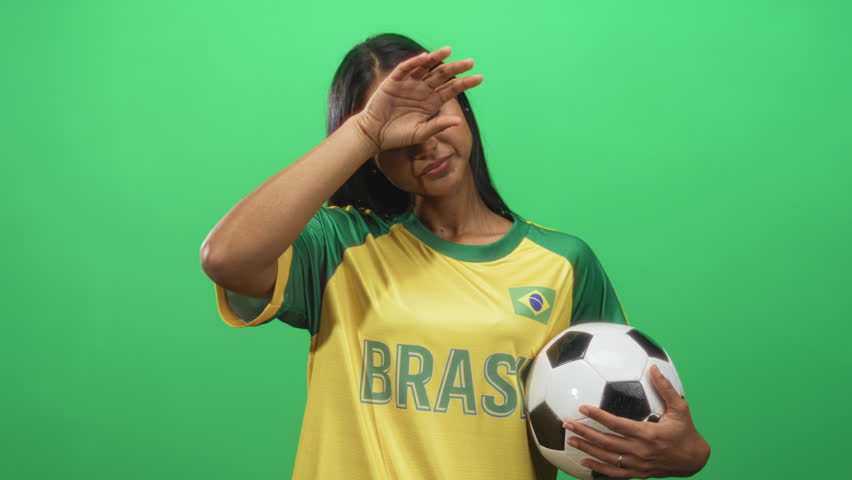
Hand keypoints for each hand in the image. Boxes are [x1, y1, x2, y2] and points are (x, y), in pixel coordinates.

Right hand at [353, 46, 482, 151]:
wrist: (374, 135)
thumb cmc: (399, 136)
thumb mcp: (421, 132)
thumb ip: (438, 125)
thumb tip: (458, 122)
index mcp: (432, 102)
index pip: (452, 89)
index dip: (465, 83)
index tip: (480, 78)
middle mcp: (423, 90)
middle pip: (442, 75)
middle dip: (456, 68)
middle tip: (471, 62)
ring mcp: (409, 84)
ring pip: (426, 67)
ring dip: (437, 58)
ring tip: (449, 50)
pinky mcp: (394, 82)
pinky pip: (406, 69)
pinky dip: (415, 62)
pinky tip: (425, 57)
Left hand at [562, 365, 709, 478]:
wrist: (695, 460)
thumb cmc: (686, 431)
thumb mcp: (680, 408)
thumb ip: (665, 388)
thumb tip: (653, 368)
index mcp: (648, 434)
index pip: (616, 424)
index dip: (598, 416)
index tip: (582, 407)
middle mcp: (640, 451)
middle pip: (606, 442)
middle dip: (584, 432)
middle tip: (567, 424)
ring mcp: (638, 464)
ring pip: (606, 457)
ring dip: (586, 448)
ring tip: (569, 440)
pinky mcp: (638, 473)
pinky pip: (614, 472)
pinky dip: (598, 468)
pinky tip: (583, 461)